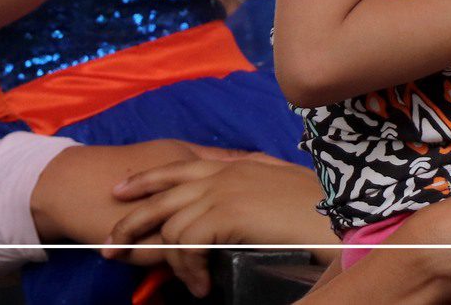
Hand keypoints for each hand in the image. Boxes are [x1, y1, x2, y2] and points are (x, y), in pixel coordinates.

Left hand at [102, 149, 330, 296]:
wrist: (341, 214)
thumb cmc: (318, 210)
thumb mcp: (277, 192)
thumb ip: (250, 193)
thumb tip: (232, 215)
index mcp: (235, 165)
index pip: (179, 165)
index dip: (147, 179)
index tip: (121, 192)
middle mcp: (224, 172)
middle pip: (161, 192)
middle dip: (130, 220)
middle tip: (108, 245)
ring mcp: (223, 190)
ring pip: (170, 223)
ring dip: (168, 260)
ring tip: (179, 283)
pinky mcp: (226, 214)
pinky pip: (187, 243)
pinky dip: (188, 269)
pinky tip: (199, 286)